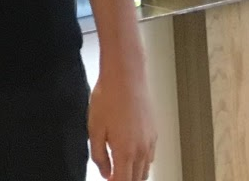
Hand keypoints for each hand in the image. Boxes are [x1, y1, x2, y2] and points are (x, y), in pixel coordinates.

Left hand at [89, 59, 155, 180]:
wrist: (125, 77)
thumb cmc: (108, 98)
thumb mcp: (94, 129)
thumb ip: (99, 155)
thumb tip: (105, 172)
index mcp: (125, 151)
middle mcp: (141, 150)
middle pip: (137, 179)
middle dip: (125, 180)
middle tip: (114, 176)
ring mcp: (150, 141)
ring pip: (145, 170)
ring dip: (134, 174)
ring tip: (121, 170)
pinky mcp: (154, 133)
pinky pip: (150, 156)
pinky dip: (142, 163)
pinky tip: (132, 155)